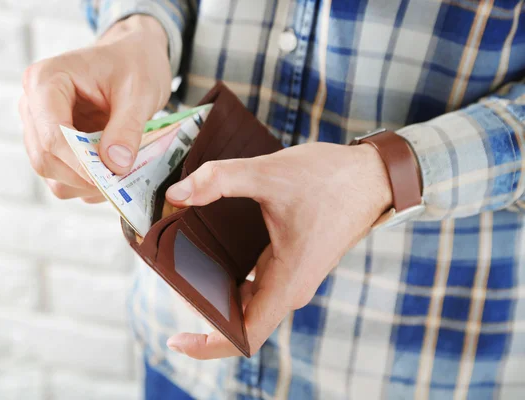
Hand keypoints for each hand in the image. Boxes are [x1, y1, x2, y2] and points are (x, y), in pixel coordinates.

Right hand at [19, 16, 171, 202]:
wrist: (133, 59)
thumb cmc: (134, 65)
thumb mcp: (140, 92)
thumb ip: (127, 128)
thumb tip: (115, 166)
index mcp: (46, 81)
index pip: (52, 135)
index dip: (79, 163)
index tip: (111, 178)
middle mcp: (33, 105)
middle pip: (45, 158)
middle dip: (82, 176)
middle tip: (120, 181)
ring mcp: (38, 127)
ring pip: (50, 172)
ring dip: (84, 183)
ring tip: (119, 174)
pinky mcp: (51, 144)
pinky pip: (61, 176)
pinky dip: (86, 183)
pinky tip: (112, 173)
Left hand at [164, 142, 392, 358]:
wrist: (371, 176)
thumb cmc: (331, 179)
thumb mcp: (270, 173)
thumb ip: (219, 179)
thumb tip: (176, 194)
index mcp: (287, 282)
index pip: (244, 336)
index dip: (208, 345)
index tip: (176, 339)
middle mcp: (290, 288)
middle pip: (240, 321)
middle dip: (203, 311)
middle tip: (170, 280)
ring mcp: (292, 277)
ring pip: (248, 302)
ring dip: (217, 294)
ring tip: (182, 269)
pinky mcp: (293, 263)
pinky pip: (257, 284)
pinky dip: (232, 278)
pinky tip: (211, 255)